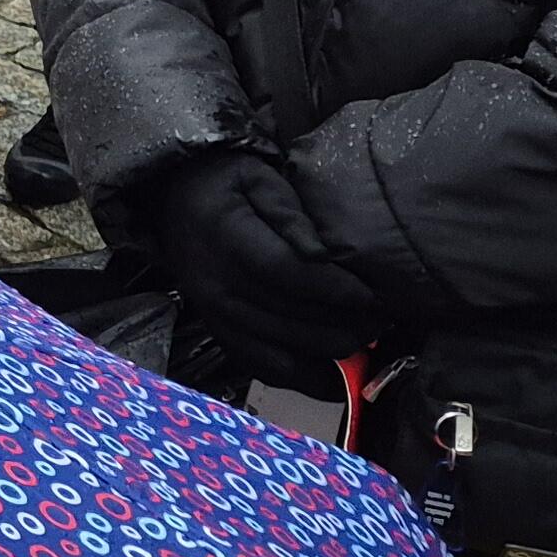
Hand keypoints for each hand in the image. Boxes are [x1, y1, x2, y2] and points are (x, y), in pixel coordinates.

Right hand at [146, 148, 382, 388]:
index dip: (339, 291)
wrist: (171, 203)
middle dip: (350, 324)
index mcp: (229, 244)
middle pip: (297, 321)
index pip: (292, 276)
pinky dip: (307, 380)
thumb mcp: (254, 176)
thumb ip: (287, 211)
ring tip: (370, 339)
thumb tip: (321, 254)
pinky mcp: (222, 336)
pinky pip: (268, 371)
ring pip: (289, 353)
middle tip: (386, 317)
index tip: (377, 295)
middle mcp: (221, 290)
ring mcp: (219, 319)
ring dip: (335, 352)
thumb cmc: (222, 184)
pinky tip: (341, 375)